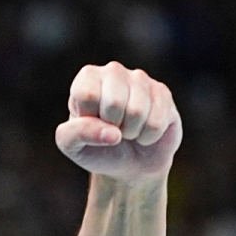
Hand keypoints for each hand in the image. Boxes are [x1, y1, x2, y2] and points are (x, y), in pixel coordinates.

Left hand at [54, 61, 180, 182]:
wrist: (127, 164)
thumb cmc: (95, 149)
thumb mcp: (72, 145)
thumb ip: (77, 134)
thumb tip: (112, 133)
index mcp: (87, 78)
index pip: (87, 95)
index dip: (90, 120)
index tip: (91, 125)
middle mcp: (113, 71)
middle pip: (114, 103)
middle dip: (112, 128)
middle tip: (112, 130)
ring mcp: (141, 79)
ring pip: (137, 112)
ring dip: (131, 132)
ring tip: (127, 131)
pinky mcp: (163, 93)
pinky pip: (157, 122)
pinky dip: (148, 137)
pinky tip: (144, 132)